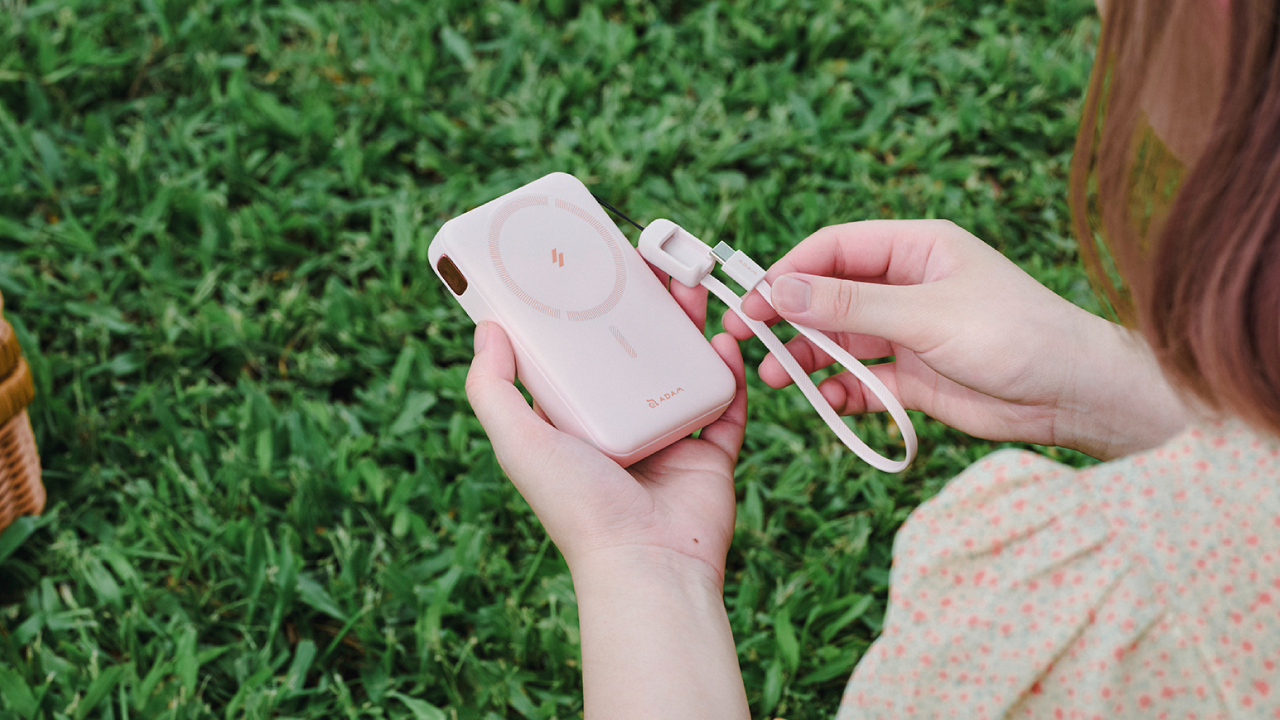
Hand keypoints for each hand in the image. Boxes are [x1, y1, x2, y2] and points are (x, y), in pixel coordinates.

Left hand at [465, 277, 752, 719]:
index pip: (577, 356)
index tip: (590, 269)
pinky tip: (723, 337)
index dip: (583, 313)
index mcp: (574, 423)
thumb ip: (493, 388)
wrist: (648, 563)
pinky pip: (723, 402)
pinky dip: (727, 370)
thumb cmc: (578, 507)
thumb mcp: (518, 441)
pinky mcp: (710, 453)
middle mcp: (620, 427)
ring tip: (688, 281)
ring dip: (687, 324)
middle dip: (642, 307)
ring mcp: (667, 438)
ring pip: (681, 366)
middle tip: (649, 261)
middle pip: (633, 352)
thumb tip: (487, 327)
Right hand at [725, 220, 1186, 459]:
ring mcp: (908, 332)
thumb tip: (781, 290)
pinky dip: (839, 390)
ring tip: (777, 378)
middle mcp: (907, 285)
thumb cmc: (1016, 334)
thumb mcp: (926, 314)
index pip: (835, 249)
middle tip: (747, 339)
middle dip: (788, 317)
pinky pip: (861, 379)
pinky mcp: (914, 376)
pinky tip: (826, 401)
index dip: (790, 271)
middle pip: (828, 295)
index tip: (754, 300)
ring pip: (839, 340)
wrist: (1073, 395)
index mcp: (916, 248)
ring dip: (806, 357)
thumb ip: (850, 307)